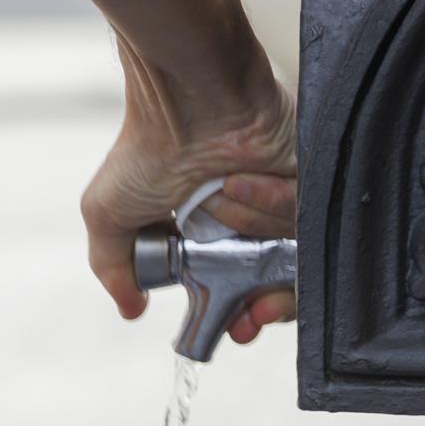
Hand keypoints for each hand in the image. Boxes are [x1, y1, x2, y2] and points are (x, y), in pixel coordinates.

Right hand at [81, 46, 296, 344]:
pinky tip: (242, 179)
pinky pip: (308, 213)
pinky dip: (272, 201)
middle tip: (253, 313)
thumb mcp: (111, 212)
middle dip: (270, 305)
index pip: (247, 290)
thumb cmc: (149, 146)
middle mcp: (256, 223)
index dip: (248, 316)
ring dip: (250, 225)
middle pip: (286, 284)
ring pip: (293, 248)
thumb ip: (116, 267)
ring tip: (221, 190)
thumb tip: (130, 310)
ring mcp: (286, 201)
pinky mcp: (313, 177)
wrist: (186, 96)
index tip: (239, 330)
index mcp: (216, 237)